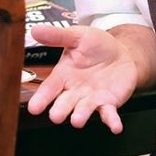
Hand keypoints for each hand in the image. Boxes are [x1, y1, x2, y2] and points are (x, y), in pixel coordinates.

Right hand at [26, 24, 142, 132]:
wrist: (121, 52)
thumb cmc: (95, 46)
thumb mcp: (77, 36)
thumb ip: (57, 36)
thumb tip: (35, 29)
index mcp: (63, 76)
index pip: (49, 89)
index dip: (41, 98)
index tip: (34, 108)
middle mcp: (75, 91)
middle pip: (64, 103)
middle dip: (60, 110)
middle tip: (55, 116)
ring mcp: (91, 99)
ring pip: (84, 110)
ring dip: (81, 116)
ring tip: (77, 120)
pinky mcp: (109, 103)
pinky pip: (110, 114)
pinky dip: (112, 121)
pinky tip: (115, 126)